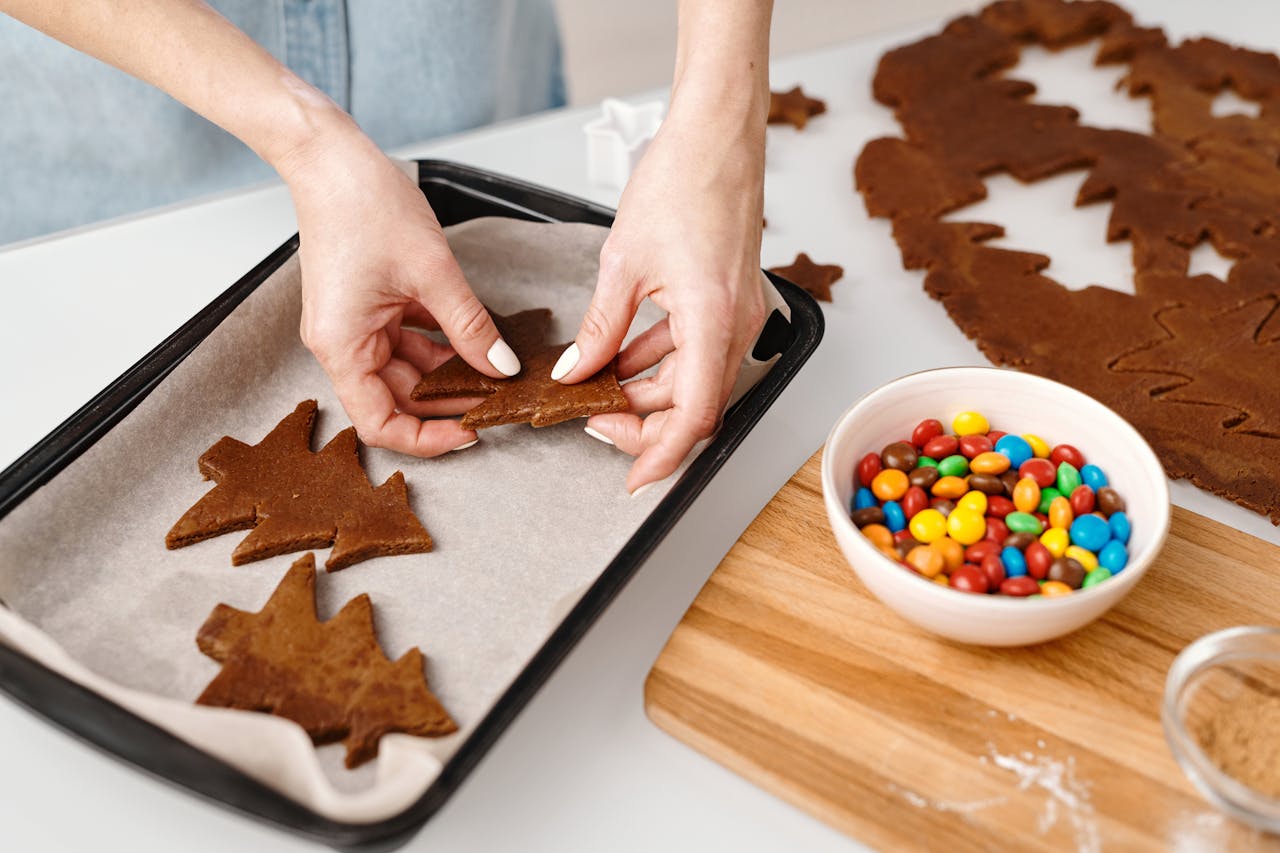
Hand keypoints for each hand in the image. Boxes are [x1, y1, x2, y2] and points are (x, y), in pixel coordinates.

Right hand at [278, 119, 521, 455]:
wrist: (331, 158)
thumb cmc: (362, 205)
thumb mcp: (432, 272)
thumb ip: (469, 327)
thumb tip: (500, 367)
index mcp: (343, 346)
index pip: (380, 423)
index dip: (427, 438)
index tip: (471, 433)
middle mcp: (343, 343)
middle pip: (396, 399)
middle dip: (446, 404)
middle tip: (498, 401)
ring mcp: (355, 324)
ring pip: (407, 369)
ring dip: (447, 374)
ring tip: (495, 373)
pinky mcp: (369, 305)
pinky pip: (407, 340)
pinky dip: (440, 345)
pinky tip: (476, 343)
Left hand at [553, 100, 767, 492]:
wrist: (718, 133)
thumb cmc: (681, 181)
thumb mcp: (622, 264)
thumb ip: (600, 329)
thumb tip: (578, 372)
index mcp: (713, 321)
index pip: (694, 416)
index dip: (662, 455)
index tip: (633, 479)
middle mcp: (736, 325)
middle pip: (694, 404)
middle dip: (643, 422)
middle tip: (592, 420)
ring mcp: (738, 313)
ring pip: (693, 379)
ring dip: (649, 390)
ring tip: (598, 387)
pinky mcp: (730, 299)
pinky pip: (695, 348)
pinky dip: (659, 360)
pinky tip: (621, 356)